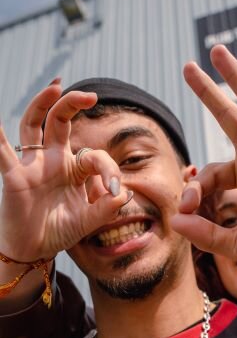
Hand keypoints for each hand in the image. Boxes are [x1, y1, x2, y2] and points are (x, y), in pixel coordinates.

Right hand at [0, 81, 128, 260]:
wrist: (34, 250)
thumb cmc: (59, 230)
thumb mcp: (88, 221)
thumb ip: (105, 209)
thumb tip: (123, 194)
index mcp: (75, 168)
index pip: (95, 156)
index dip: (109, 169)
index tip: (114, 190)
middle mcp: (53, 159)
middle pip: (60, 121)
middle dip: (74, 104)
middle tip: (91, 95)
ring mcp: (33, 164)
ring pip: (34, 124)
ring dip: (43, 104)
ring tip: (55, 87)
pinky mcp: (15, 176)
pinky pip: (3, 152)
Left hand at [171, 43, 236, 271]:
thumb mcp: (235, 242)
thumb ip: (205, 232)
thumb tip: (175, 219)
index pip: (210, 170)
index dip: (193, 186)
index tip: (187, 207)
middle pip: (229, 115)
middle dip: (209, 92)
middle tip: (189, 68)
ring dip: (234, 75)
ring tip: (216, 49)